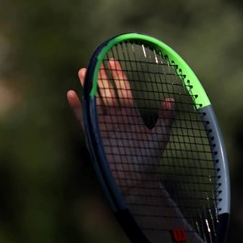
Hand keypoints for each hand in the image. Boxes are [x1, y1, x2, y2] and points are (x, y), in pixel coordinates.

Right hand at [65, 59, 173, 194]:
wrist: (135, 181)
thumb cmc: (149, 161)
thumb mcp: (160, 138)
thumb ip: (165, 119)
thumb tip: (171, 99)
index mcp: (132, 117)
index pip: (123, 92)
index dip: (119, 77)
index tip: (113, 61)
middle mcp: (117, 119)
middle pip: (107, 93)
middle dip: (102, 78)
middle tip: (96, 61)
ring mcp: (104, 127)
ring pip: (94, 102)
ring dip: (88, 87)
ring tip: (83, 71)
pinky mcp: (94, 136)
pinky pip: (83, 119)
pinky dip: (77, 107)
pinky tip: (72, 94)